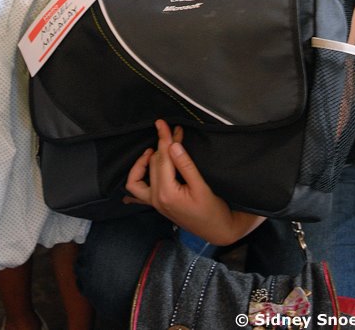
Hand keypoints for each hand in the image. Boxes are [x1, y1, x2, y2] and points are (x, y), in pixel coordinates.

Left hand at [125, 120, 263, 245]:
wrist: (218, 231)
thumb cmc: (213, 211)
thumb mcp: (202, 187)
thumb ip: (186, 166)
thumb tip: (173, 146)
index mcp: (167, 193)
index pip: (163, 159)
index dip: (165, 139)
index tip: (164, 124)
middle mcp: (156, 198)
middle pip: (154, 163)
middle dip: (162, 144)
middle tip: (173, 131)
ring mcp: (155, 203)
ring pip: (141, 176)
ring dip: (146, 160)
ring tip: (154, 149)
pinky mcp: (158, 204)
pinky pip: (138, 192)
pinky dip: (137, 178)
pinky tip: (139, 169)